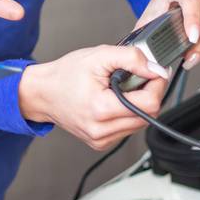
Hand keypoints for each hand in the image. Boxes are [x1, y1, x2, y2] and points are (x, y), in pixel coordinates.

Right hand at [18, 44, 169, 150]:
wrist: (42, 93)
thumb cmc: (65, 75)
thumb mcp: (98, 56)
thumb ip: (130, 58)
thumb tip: (155, 68)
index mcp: (101, 109)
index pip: (149, 104)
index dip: (157, 84)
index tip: (154, 72)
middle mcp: (102, 129)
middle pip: (149, 114)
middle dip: (148, 93)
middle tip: (134, 78)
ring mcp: (102, 139)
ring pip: (141, 123)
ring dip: (138, 104)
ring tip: (120, 90)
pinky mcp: (102, 143)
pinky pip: (128, 129)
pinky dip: (128, 114)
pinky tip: (114, 102)